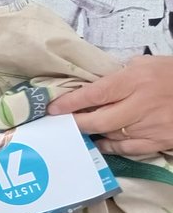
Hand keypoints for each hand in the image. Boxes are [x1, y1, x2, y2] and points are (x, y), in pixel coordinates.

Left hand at [46, 55, 172, 155]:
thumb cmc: (171, 73)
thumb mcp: (144, 64)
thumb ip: (118, 75)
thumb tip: (92, 87)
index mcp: (135, 80)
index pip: (95, 94)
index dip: (70, 103)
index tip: (53, 108)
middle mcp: (141, 104)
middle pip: (99, 120)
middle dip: (75, 123)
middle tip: (60, 123)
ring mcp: (151, 126)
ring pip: (111, 135)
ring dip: (92, 134)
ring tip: (77, 131)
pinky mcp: (160, 141)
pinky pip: (128, 148)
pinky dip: (111, 147)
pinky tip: (101, 143)